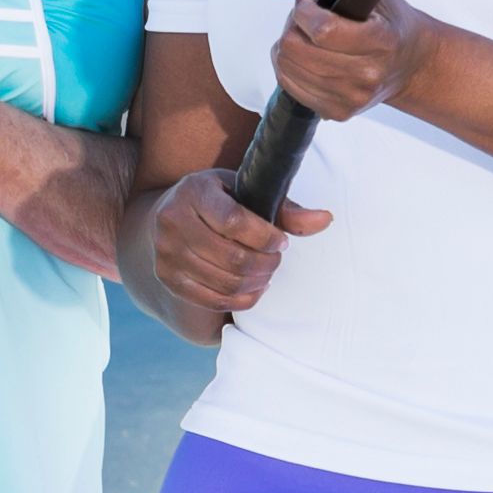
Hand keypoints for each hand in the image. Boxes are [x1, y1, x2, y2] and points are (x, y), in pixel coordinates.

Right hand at [147, 163, 327, 325]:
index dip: (266, 238)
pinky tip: (254, 288)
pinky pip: (213, 300)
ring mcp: (166, 253)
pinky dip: (242, 299)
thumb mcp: (245, 193)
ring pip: (225, 282)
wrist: (168, 217)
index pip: (235, 223)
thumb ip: (284, 208)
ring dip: (257, 283)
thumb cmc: (218, 201)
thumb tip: (326, 219)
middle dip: (266, 264)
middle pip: (233, 258)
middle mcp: (171, 221)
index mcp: (193, 192)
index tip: (281, 241)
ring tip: (267, 273)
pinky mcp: (168, 279)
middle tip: (276, 259)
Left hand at [264, 0, 433, 129]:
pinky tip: (309, 57)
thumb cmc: (385, 19)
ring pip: (286, 68)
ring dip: (290, 46)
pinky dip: (291, 67)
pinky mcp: (337, 112)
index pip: (323, 30)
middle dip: (293, 27)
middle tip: (308, 20)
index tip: (308, 3)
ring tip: (310, 38)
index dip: (303, 11)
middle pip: (296, 49)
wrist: (408, 61)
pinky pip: (289, 86)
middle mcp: (369, 74)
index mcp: (381, 40)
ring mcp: (352, 97)